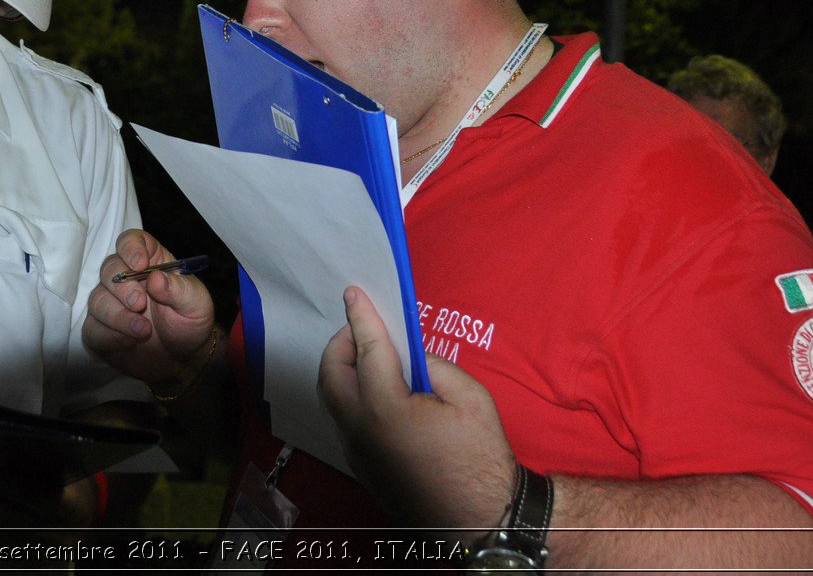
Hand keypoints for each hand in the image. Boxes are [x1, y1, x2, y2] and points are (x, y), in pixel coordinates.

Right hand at [82, 229, 215, 390]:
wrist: (182, 359)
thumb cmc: (190, 323)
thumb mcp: (197, 305)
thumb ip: (180, 290)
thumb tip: (155, 278)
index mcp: (151, 262)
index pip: (131, 241)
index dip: (130, 248)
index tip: (139, 264)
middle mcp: (126, 278)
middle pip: (109, 268)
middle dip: (122, 287)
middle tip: (139, 304)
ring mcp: (110, 303)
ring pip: (97, 299)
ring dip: (118, 316)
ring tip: (144, 331)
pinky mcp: (100, 329)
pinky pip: (91, 328)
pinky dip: (109, 336)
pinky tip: (130, 343)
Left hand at [317, 286, 515, 528]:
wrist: (482, 520)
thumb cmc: (480, 459)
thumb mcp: (470, 398)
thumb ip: (434, 365)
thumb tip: (411, 355)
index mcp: (384, 409)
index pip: (366, 350)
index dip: (361, 317)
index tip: (352, 292)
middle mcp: (359, 431)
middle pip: (331, 374)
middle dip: (341, 344)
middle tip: (362, 328)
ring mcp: (356, 453)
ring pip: (332, 400)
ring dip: (343, 371)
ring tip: (369, 355)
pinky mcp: (361, 467)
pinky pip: (344, 421)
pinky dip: (351, 396)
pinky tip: (376, 390)